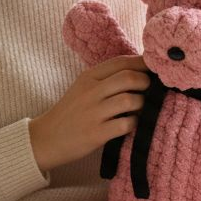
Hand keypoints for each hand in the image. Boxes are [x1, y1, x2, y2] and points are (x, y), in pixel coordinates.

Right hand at [30, 55, 149, 171]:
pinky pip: (126, 124)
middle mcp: (91, 92)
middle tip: (149, 89)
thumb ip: (105, 78)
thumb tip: (139, 71)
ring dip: (142, 104)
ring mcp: (93, 113)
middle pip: (129, 78)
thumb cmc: (71, 112)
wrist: (46, 138)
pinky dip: (134, 124)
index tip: (154, 68)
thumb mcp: (82, 88)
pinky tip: (130, 124)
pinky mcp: (96, 133)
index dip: (142, 63)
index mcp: (88, 77)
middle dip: (145, 82)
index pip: (121, 62)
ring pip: (130, 100)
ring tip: (139, 108)